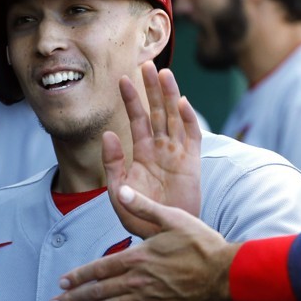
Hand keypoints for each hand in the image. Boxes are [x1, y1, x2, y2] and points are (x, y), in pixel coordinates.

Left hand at [49, 184, 236, 300]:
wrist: (228, 277)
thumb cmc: (203, 245)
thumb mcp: (174, 218)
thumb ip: (145, 207)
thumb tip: (122, 189)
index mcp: (139, 257)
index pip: (100, 268)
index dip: (79, 276)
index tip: (62, 282)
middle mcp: (139, 281)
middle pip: (99, 291)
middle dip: (74, 299)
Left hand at [103, 62, 200, 238]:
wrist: (162, 237)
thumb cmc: (139, 216)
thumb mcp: (117, 191)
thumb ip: (112, 164)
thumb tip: (108, 134)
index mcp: (142, 153)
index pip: (136, 120)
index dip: (131, 99)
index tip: (122, 79)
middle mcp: (160, 149)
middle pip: (157, 112)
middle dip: (152, 88)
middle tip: (147, 63)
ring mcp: (177, 154)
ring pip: (174, 118)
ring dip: (170, 96)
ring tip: (164, 74)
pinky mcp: (192, 164)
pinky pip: (191, 138)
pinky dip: (188, 120)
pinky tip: (182, 103)